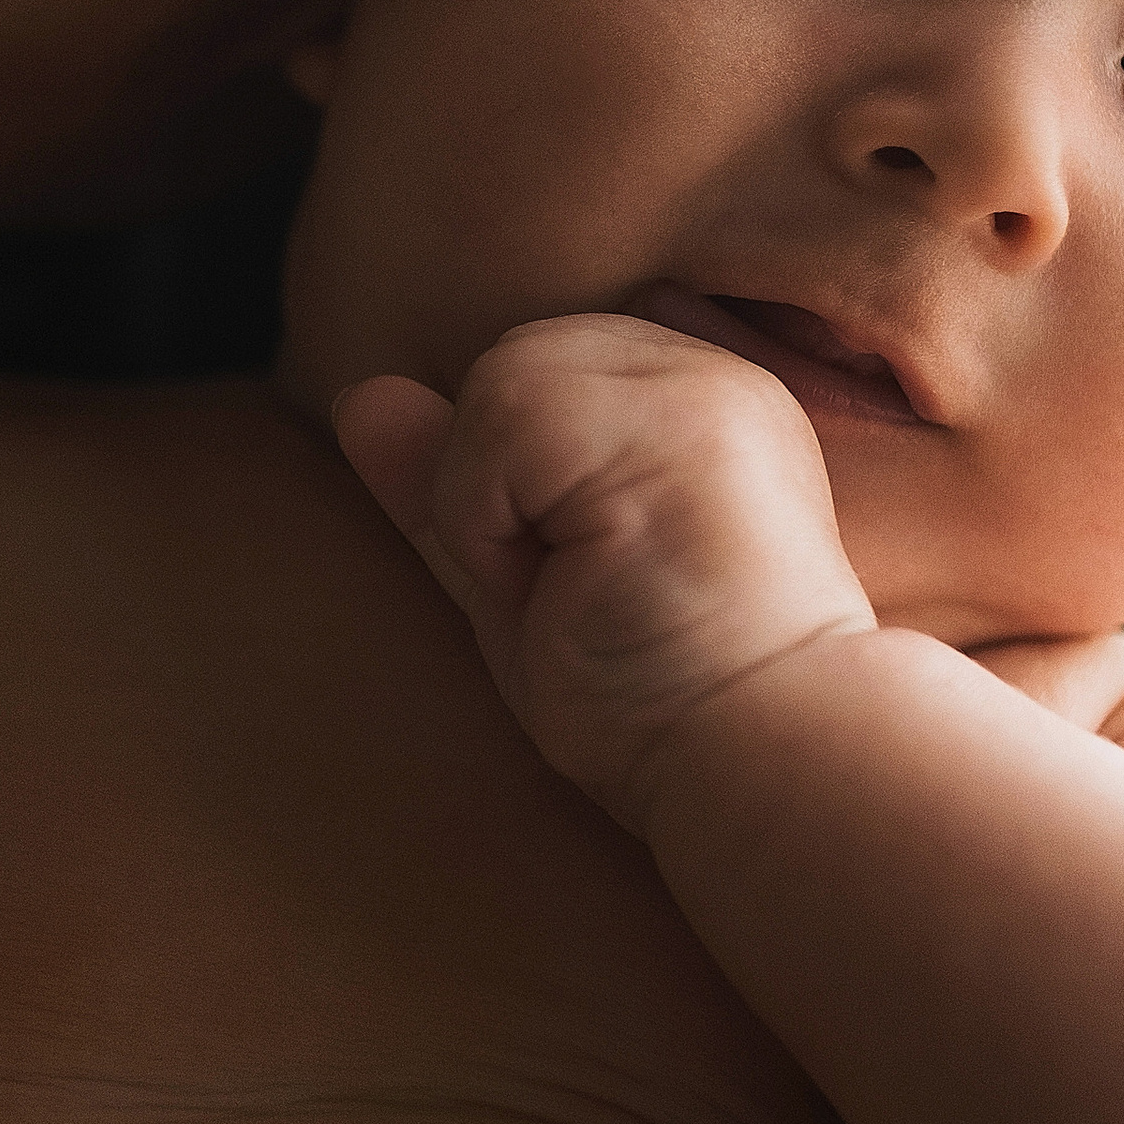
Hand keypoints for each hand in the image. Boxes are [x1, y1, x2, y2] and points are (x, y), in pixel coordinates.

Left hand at [335, 315, 875, 829]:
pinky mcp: (671, 411)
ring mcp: (697, 380)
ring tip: (590, 588)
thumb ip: (447, 485)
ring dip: (497, 508)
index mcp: (690, 404)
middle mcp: (705, 371)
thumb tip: (361, 393)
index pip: (531, 377)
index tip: (600, 582)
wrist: (763, 758)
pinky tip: (582, 581)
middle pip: (509, 365)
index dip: (518, 488)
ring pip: (500, 382)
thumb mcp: (519, 582)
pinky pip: (500, 419)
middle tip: (591, 592)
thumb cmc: (653, 696)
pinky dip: (496, 519)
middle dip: (502, 488)